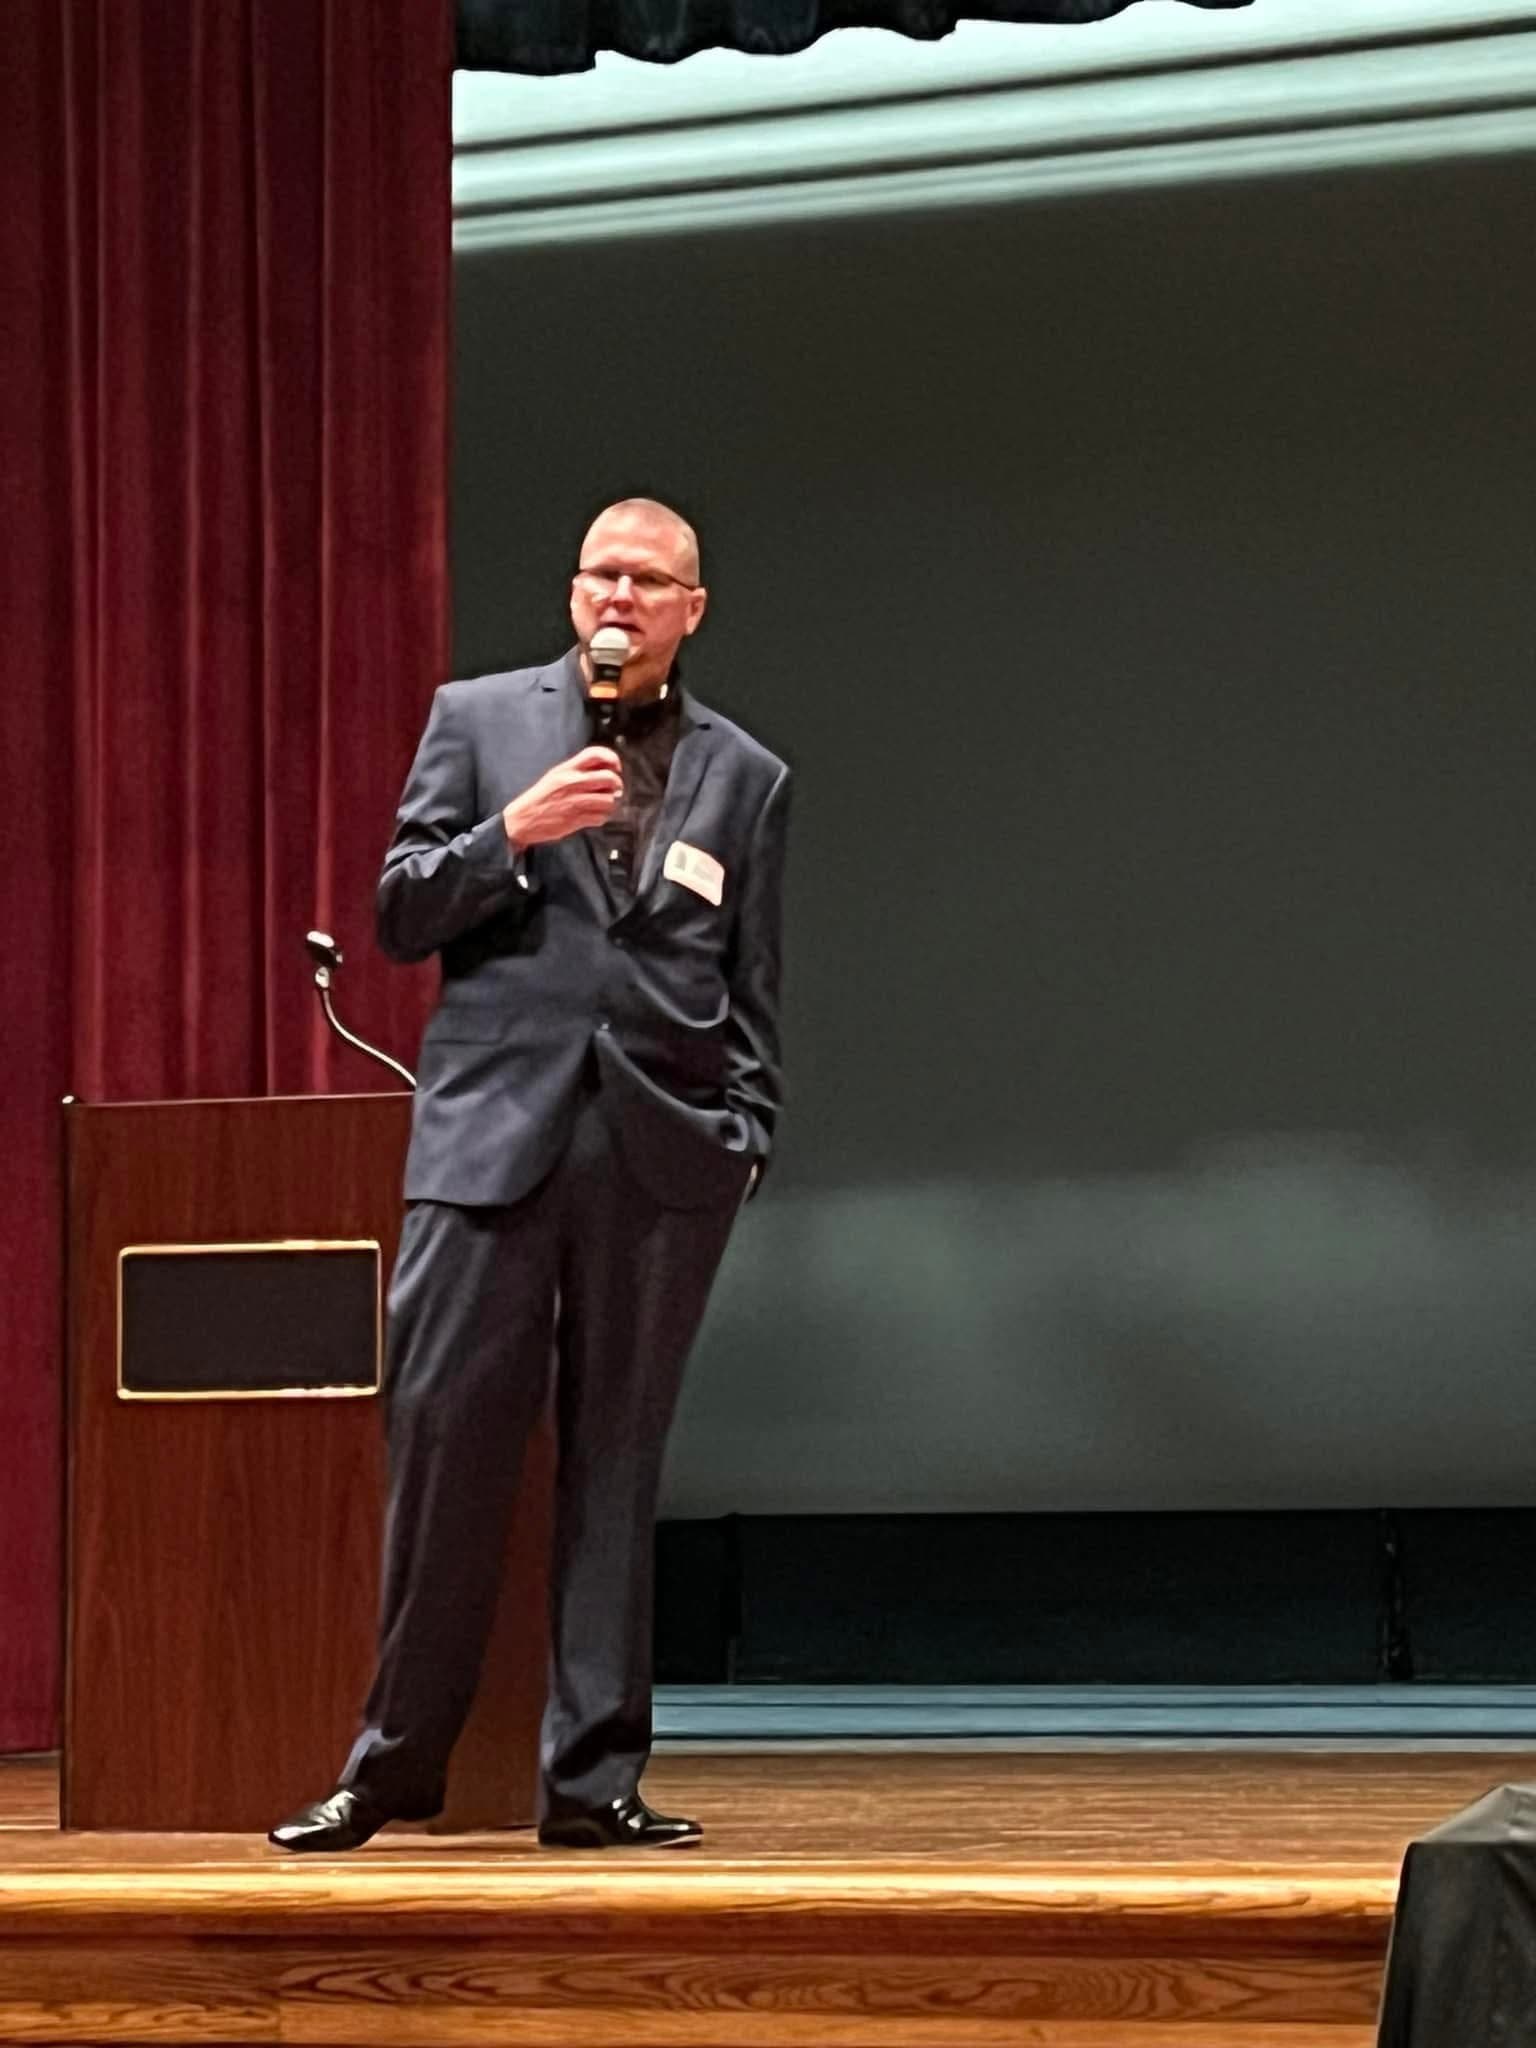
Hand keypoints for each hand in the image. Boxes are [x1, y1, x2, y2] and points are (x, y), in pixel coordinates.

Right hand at [503, 746, 621, 847]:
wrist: (522, 819)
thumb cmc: (540, 798)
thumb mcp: (556, 776)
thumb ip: (577, 771)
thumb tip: (603, 769)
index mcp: (566, 769)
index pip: (595, 754)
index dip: (612, 758)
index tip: (616, 767)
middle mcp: (572, 782)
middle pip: (609, 777)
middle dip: (617, 785)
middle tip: (614, 790)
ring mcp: (575, 801)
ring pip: (609, 799)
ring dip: (611, 804)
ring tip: (603, 805)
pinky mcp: (576, 819)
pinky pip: (601, 817)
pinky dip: (602, 817)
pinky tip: (594, 816)